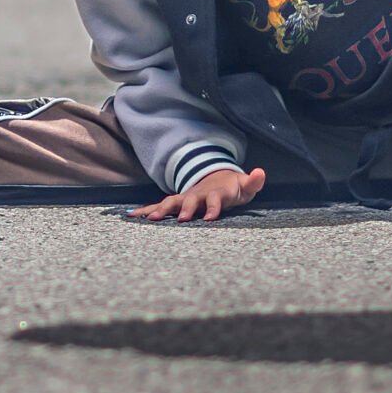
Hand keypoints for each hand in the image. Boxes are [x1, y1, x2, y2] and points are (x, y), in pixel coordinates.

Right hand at [130, 166, 266, 222]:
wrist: (217, 178)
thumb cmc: (233, 187)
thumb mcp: (245, 186)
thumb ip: (253, 182)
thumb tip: (260, 172)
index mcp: (216, 192)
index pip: (215, 199)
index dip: (213, 208)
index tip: (210, 218)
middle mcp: (197, 194)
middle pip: (189, 200)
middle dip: (184, 209)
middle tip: (179, 220)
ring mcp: (184, 198)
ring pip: (169, 202)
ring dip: (159, 209)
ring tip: (149, 219)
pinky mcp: (175, 204)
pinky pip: (158, 207)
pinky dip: (145, 210)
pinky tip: (131, 217)